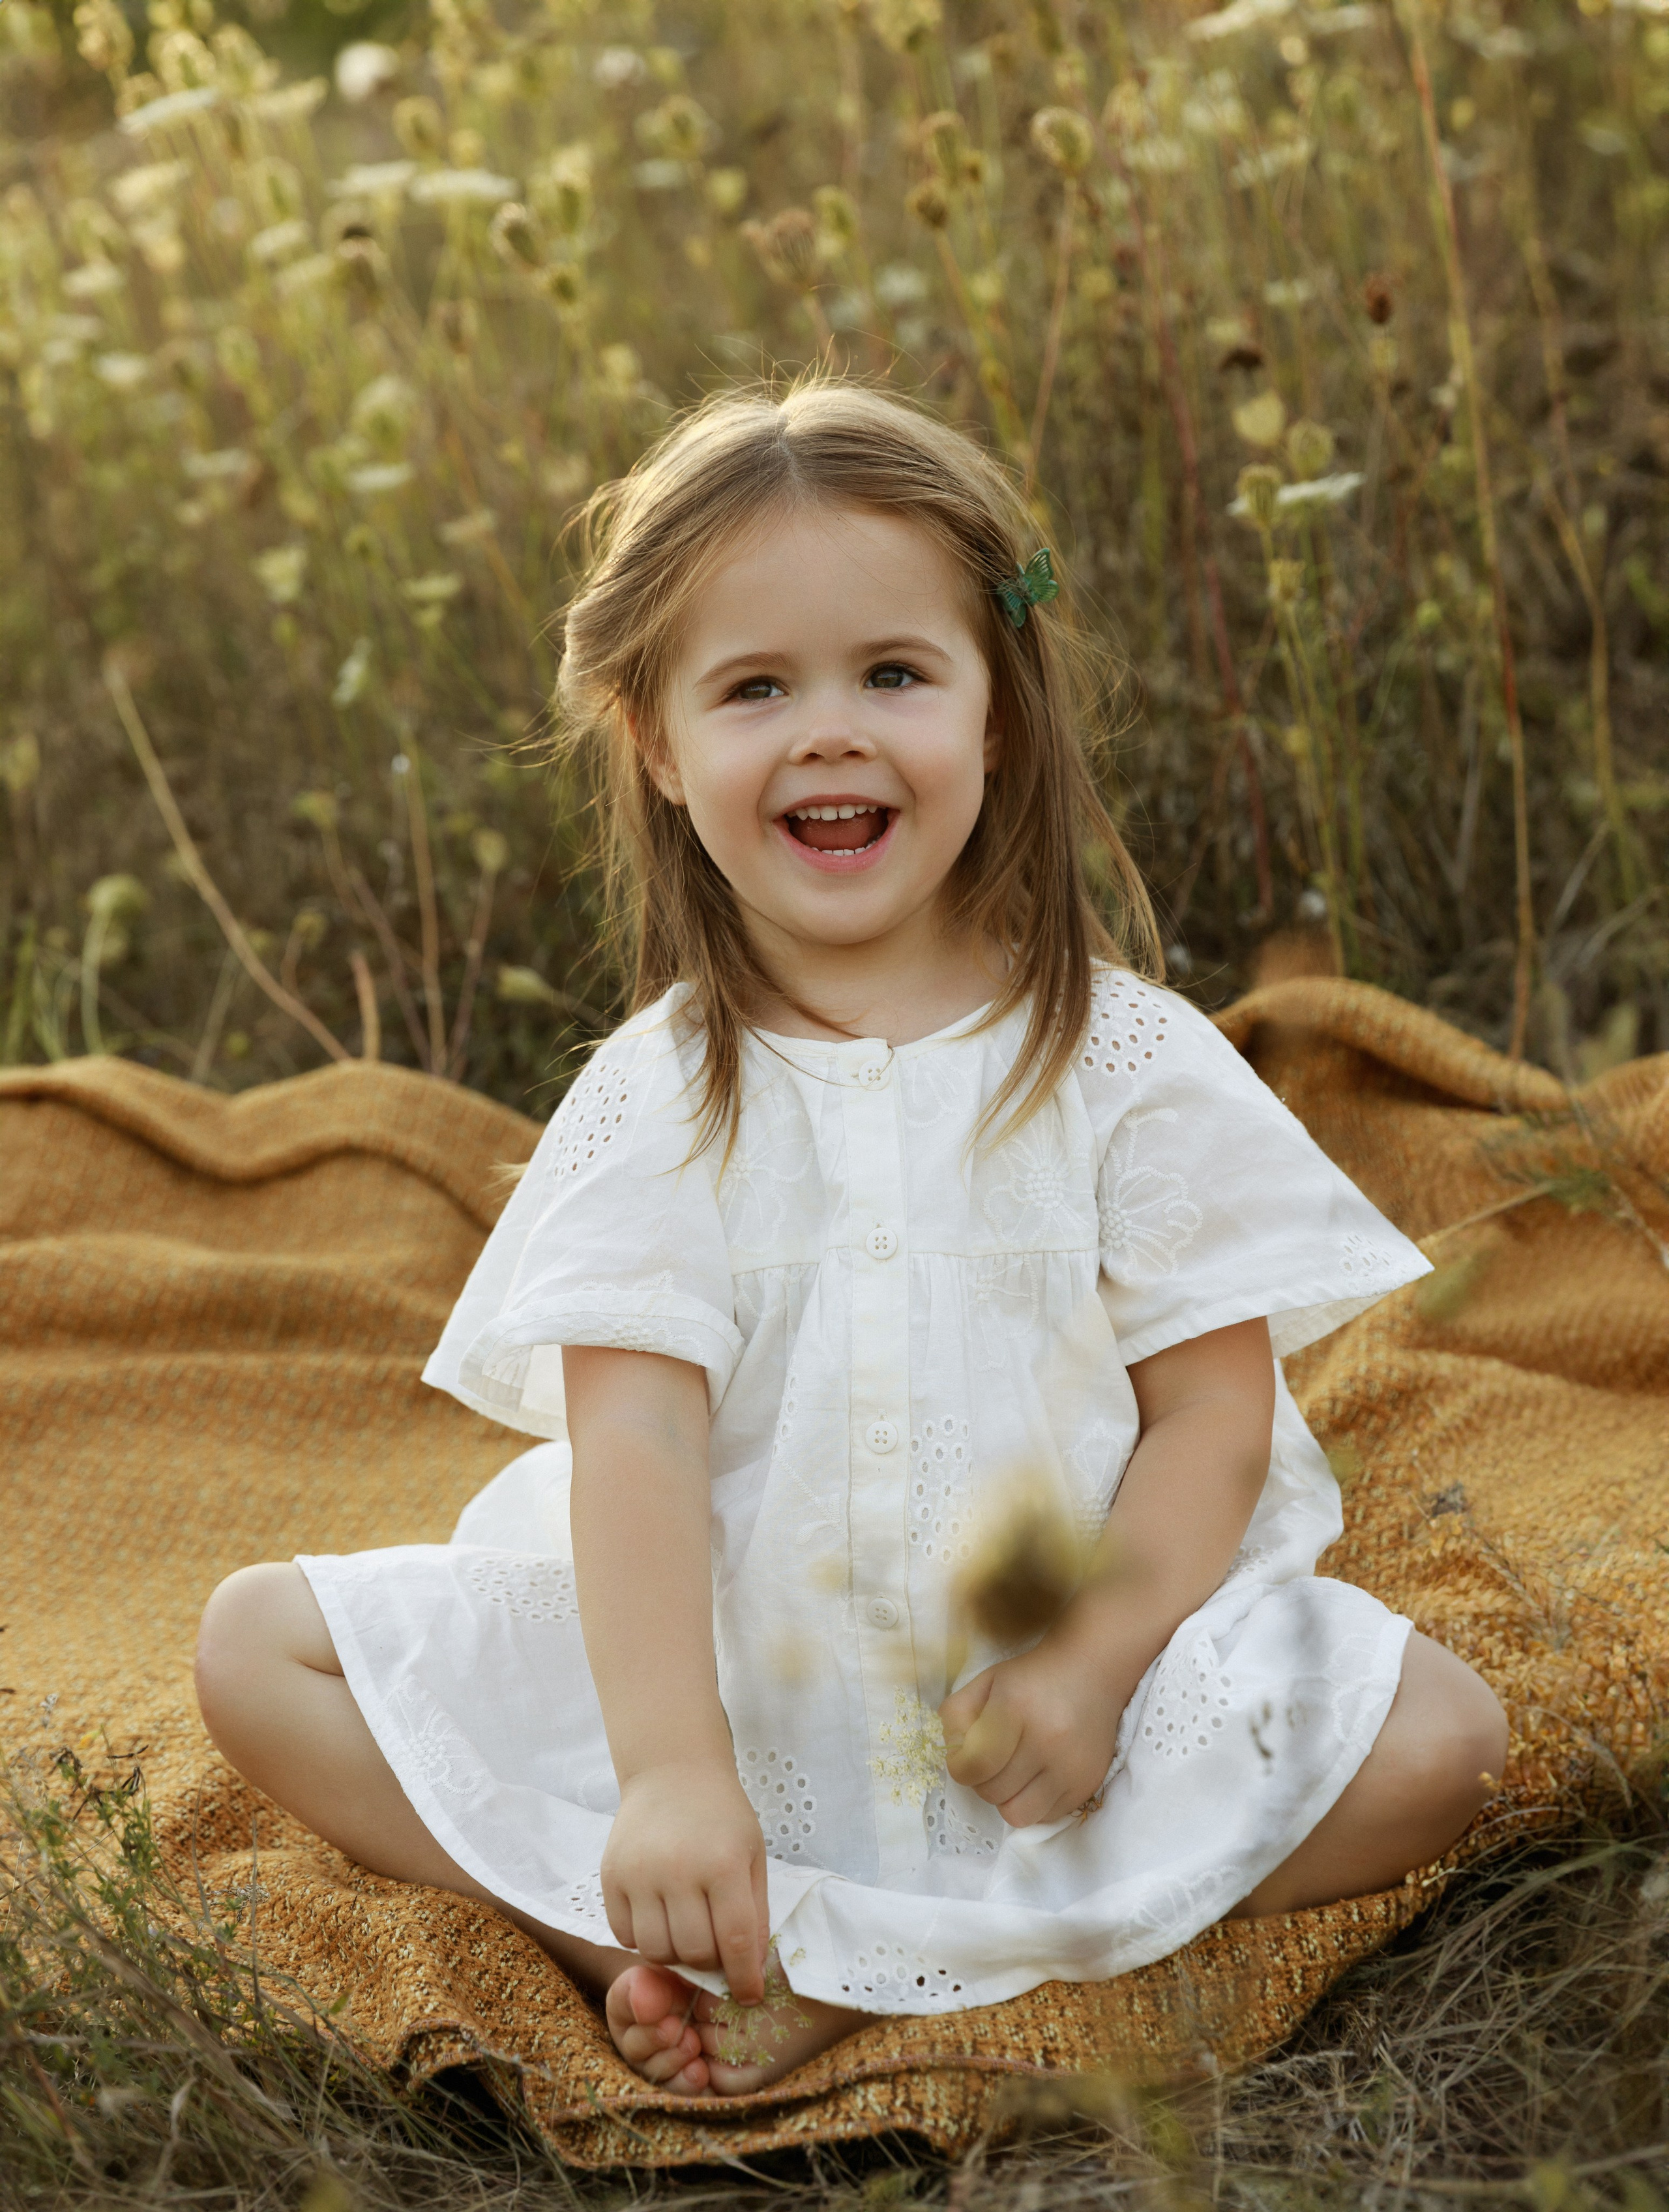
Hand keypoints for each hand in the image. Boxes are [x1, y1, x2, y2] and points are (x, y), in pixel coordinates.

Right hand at [600, 1760, 769, 2003]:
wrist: (672, 1771)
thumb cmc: (721, 1815)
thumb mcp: (753, 1854)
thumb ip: (755, 1912)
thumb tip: (750, 1972)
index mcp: (723, 1863)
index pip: (735, 1942)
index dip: (744, 1979)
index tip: (749, 1996)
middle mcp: (678, 1869)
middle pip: (693, 1952)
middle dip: (709, 1963)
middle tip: (714, 1949)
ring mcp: (639, 1873)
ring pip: (656, 1951)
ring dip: (675, 1954)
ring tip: (686, 1932)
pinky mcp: (610, 1875)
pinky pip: (624, 1934)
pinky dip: (643, 1939)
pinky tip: (658, 1918)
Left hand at [939, 1630, 1140, 1828]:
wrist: (1090, 1674)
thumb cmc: (1030, 1679)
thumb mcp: (985, 1682)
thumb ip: (956, 1716)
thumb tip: (953, 1756)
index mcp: (1015, 1707)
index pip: (974, 1765)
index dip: (960, 1768)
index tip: (965, 1757)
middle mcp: (1047, 1740)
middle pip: (992, 1792)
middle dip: (983, 1780)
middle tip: (993, 1759)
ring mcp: (1071, 1767)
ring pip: (1017, 1814)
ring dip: (1007, 1797)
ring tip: (1014, 1773)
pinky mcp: (1087, 1785)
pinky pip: (1045, 1817)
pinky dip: (1033, 1803)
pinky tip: (1037, 1776)